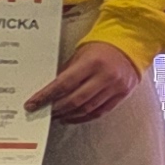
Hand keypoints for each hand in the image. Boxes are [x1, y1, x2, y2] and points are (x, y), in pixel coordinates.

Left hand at [26, 40, 142, 124]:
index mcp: (92, 62)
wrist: (130, 47)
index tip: (33, 104)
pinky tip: (72, 117)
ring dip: (68, 115)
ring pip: (87, 109)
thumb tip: (49, 91)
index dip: (46, 96)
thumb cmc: (102, 49)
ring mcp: (115, 87)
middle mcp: (105, 76)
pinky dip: (83, 117)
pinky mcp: (121, 95)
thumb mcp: (81, 55)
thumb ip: (67, 72)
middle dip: (56, 108)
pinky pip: (99, 112)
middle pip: (75, 100)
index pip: (64, 84)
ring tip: (56, 116)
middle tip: (44, 111)